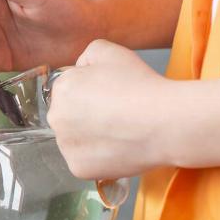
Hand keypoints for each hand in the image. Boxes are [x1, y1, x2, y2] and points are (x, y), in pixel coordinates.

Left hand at [47, 39, 172, 178]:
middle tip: (117, 115)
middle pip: (69, 115)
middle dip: (87, 114)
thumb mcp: (111, 51)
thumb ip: (87, 55)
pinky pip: (85, 162)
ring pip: (76, 140)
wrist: (164, 122)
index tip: (111, 95)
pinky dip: (99, 157)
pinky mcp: (78, 168)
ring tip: (120, 132)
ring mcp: (65, 146)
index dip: (92, 91)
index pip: (69, 90)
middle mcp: (56, 118)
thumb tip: (79, 68)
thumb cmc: (140, 85)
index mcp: (61, 89)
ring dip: (91, 137)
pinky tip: (119, 148)